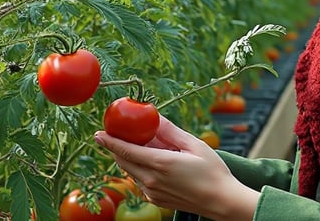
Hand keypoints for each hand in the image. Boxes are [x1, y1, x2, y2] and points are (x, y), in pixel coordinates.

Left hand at [95, 115, 258, 219]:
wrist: (221, 201)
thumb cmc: (212, 171)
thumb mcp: (194, 145)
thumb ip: (171, 132)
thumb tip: (155, 117)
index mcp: (160, 164)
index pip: (126, 150)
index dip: (110, 141)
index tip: (99, 133)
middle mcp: (151, 180)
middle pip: (124, 161)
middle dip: (117, 147)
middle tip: (116, 133)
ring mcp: (152, 192)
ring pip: (132, 171)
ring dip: (131, 157)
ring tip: (141, 144)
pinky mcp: (155, 199)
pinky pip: (141, 180)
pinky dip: (141, 168)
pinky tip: (154, 160)